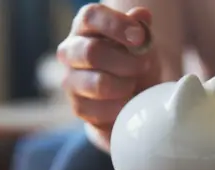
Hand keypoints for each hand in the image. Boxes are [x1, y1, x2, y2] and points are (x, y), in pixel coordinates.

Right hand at [57, 4, 160, 150]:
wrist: (134, 96)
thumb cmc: (134, 61)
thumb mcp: (142, 42)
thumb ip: (141, 28)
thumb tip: (141, 16)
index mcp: (85, 27)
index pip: (90, 16)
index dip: (116, 25)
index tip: (139, 37)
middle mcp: (70, 51)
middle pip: (92, 52)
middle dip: (126, 62)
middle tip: (144, 66)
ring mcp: (71, 81)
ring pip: (98, 84)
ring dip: (125, 85)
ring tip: (134, 84)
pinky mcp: (78, 108)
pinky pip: (102, 109)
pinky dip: (122, 106)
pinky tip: (127, 102)